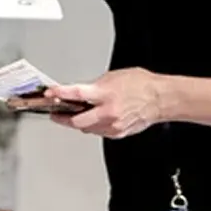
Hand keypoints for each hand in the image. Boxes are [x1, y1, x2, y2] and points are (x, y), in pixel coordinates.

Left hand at [44, 68, 163, 138]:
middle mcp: (107, 112)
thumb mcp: (112, 77)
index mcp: (104, 94)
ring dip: (76, 123)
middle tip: (54, 113)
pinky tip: (90, 120)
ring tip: (70, 116)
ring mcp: (113, 125)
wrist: (160, 99)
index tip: (49, 93)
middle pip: (76, 121)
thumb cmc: (141, 85)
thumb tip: (82, 92)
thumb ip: (94, 86)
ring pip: (86, 128)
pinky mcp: (118, 133)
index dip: (59, 94)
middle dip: (62, 118)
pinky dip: (91, 126)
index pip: (75, 94)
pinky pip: (99, 132)